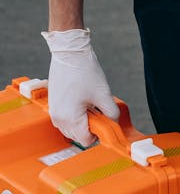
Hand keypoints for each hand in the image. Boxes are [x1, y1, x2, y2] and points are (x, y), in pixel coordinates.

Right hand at [42, 28, 119, 146]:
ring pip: (71, 128)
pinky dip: (74, 115)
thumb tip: (113, 123)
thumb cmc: (84, 71)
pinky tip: (82, 101)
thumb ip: (111, 113)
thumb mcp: (103, 94)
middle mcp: (58, 119)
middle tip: (98, 109)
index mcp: (70, 119)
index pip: (86, 140)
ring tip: (90, 104)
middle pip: (78, 136)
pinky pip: (65, 119)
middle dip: (90, 127)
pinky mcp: (53, 105)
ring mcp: (54, 112)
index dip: (98, 133)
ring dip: (82, 121)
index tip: (104, 121)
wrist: (69, 53)